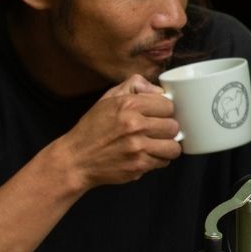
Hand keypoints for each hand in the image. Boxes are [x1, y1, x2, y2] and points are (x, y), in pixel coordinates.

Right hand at [52, 75, 180, 189]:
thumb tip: (159, 90)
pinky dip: (158, 160)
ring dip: (167, 146)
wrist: (76, 159)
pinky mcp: (138, 166)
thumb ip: (134, 86)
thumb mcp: (108, 99)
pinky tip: (147, 155)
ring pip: (174, 147)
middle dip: (168, 129)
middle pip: (174, 126)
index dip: (165, 110)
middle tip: (157, 131)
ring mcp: (137, 147)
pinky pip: (164, 162)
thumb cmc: (93, 129)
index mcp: (128, 104)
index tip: (159, 115)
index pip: (168, 104)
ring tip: (157, 144)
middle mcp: (134, 125)